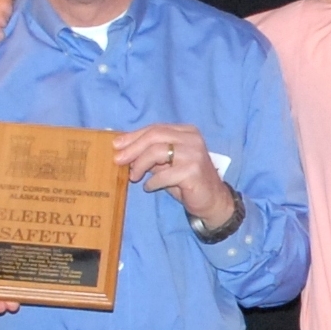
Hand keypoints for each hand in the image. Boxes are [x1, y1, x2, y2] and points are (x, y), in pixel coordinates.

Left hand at [113, 124, 230, 223]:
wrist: (213, 201)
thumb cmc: (187, 181)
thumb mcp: (168, 163)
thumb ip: (151, 154)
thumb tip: (124, 150)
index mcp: (187, 132)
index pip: (156, 129)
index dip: (134, 136)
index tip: (116, 145)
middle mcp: (192, 139)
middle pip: (155, 136)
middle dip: (133, 148)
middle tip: (118, 160)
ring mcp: (194, 154)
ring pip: (157, 151)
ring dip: (140, 165)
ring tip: (133, 177)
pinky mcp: (193, 171)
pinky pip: (163, 174)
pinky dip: (152, 182)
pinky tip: (149, 187)